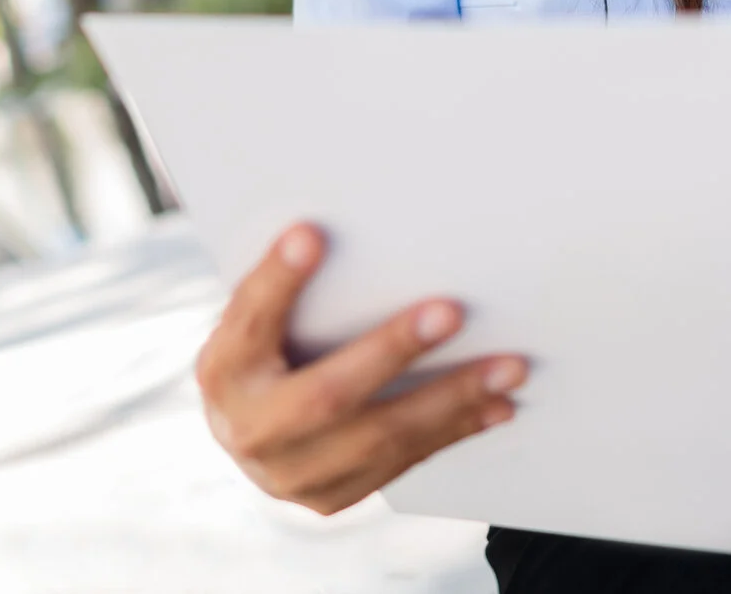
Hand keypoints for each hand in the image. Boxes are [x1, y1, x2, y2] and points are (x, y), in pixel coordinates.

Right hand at [195, 222, 529, 514]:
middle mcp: (248, 429)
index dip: (277, 280)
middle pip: (326, 394)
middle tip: (452, 311)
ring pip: (378, 439)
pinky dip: (454, 432)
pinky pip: (400, 464)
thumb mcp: (258, 320)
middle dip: (392, 351)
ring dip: (452, 400)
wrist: (246, 433)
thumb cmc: (265, 352)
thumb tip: (340, 231)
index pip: (247, 320)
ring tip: (506, 367)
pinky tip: (495, 406)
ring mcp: (290, 474)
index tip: (311, 233)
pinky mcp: (330, 498)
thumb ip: (289, 290)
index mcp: (223, 369)